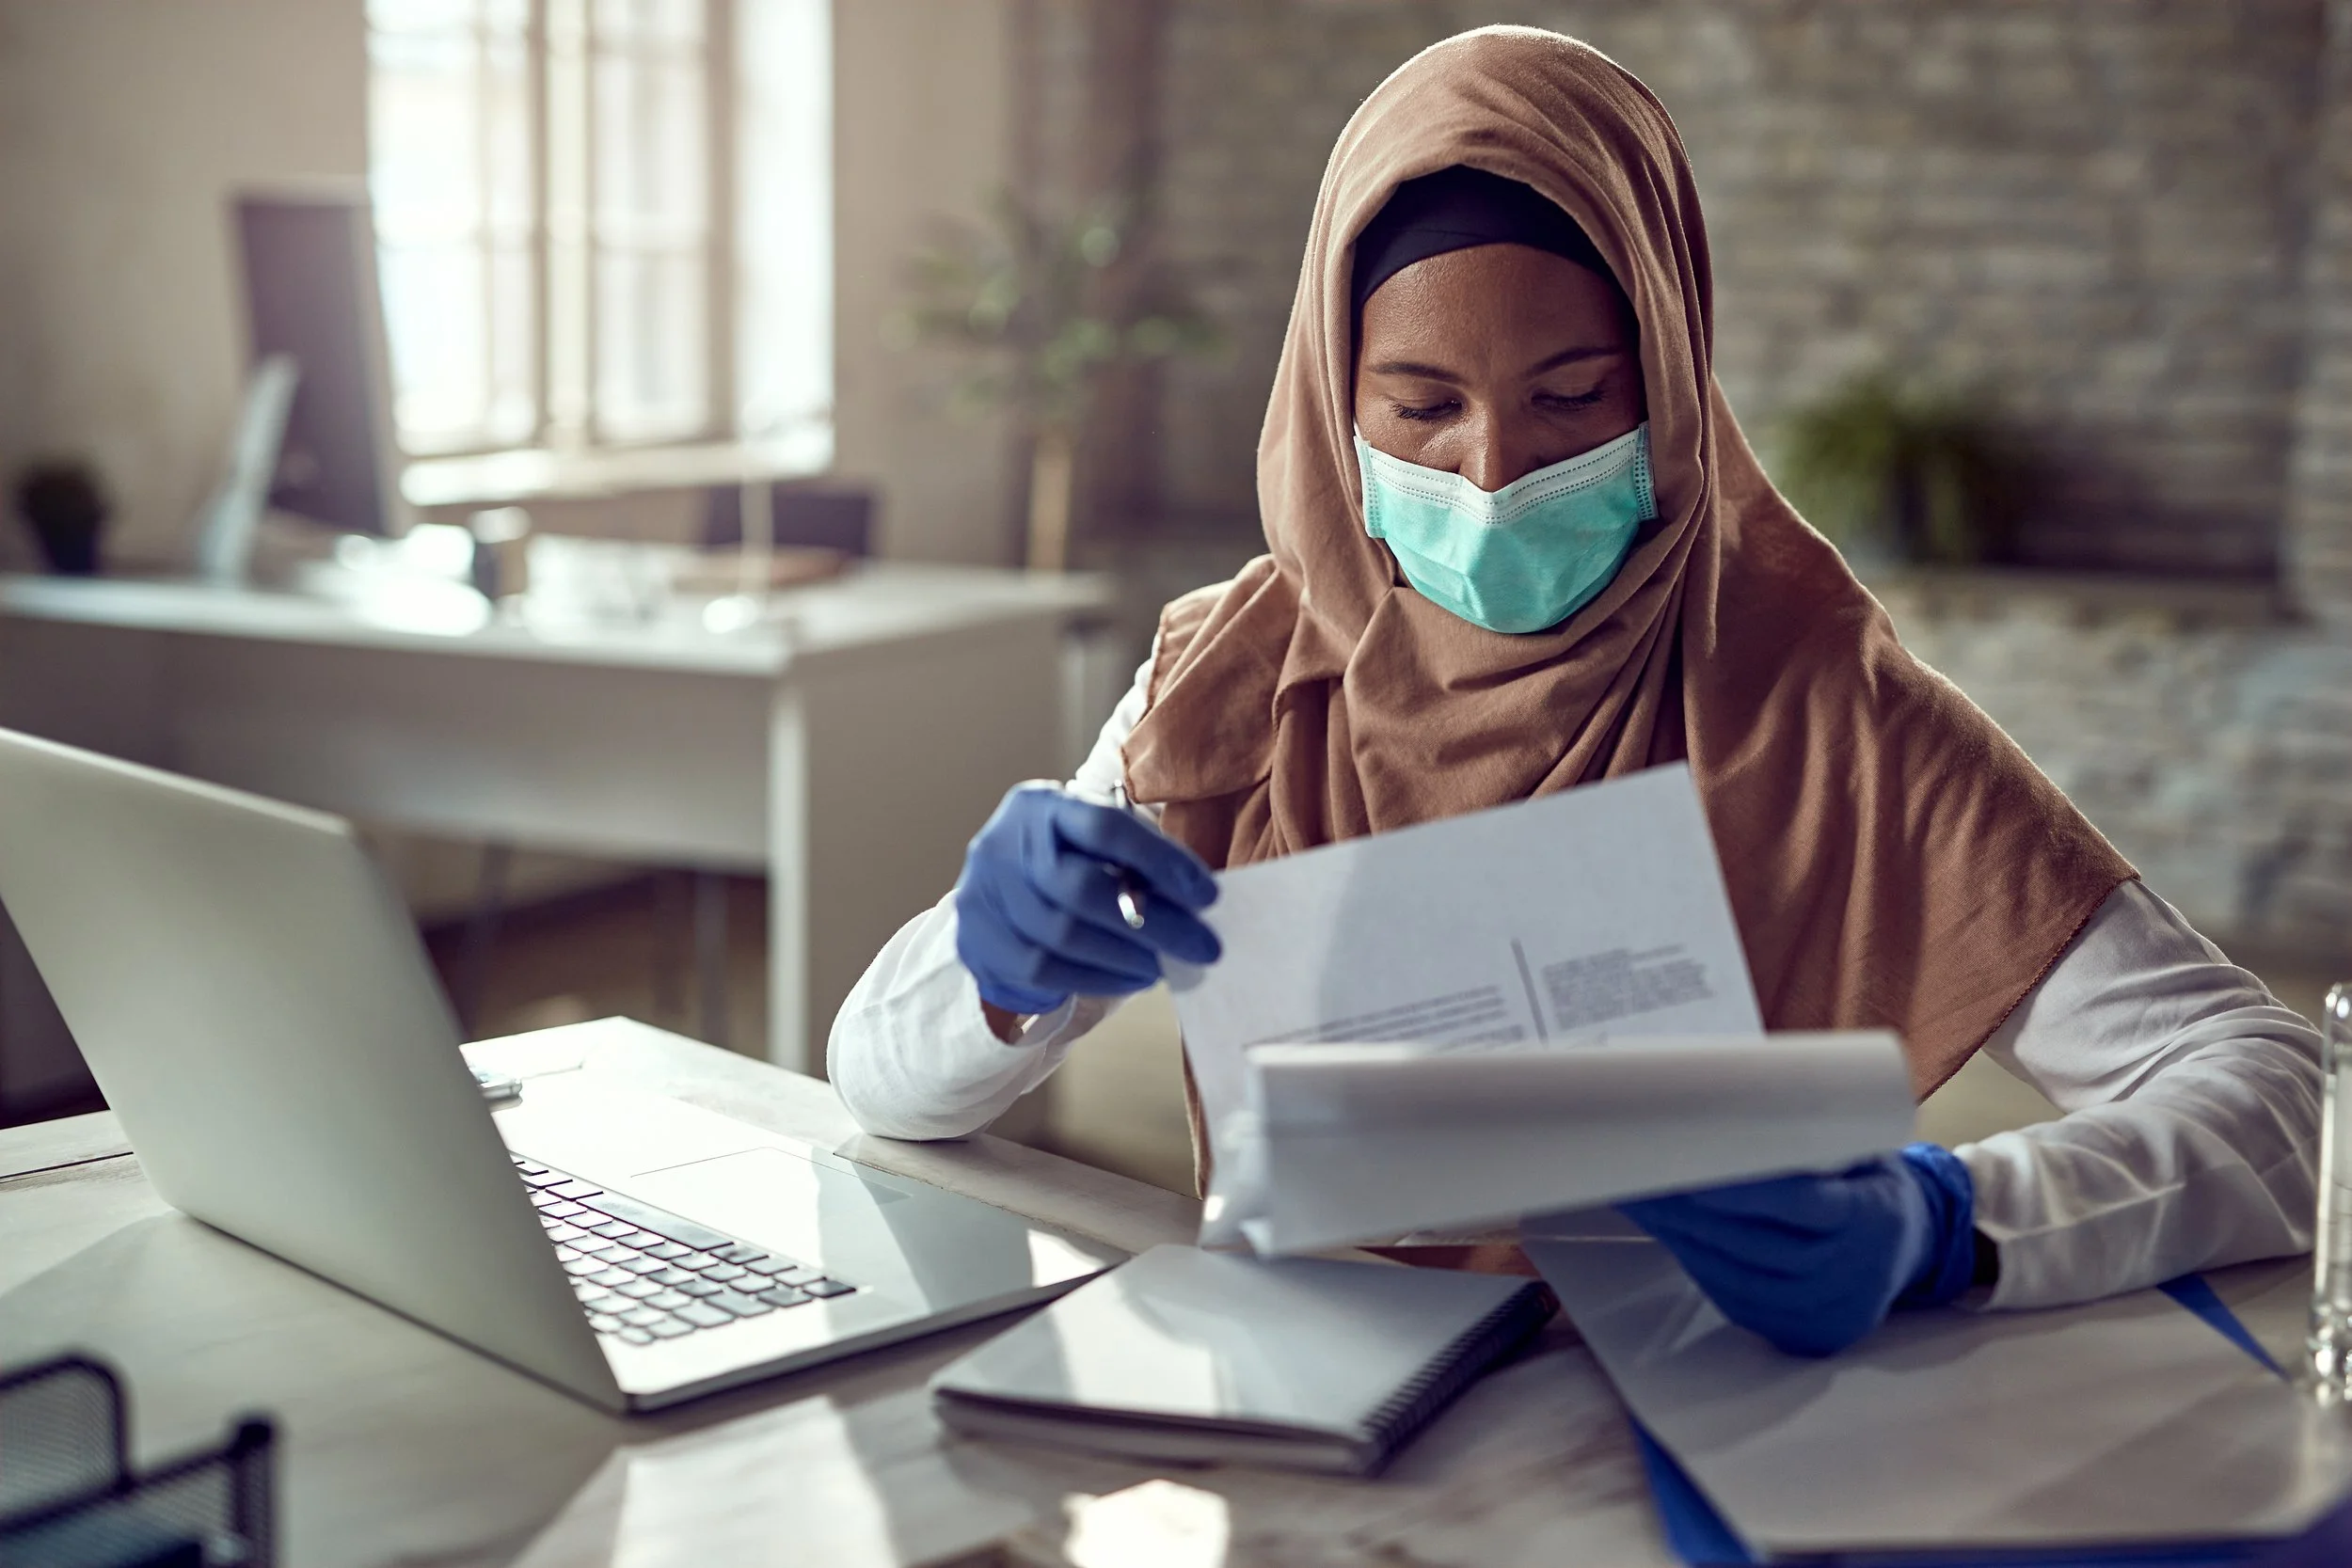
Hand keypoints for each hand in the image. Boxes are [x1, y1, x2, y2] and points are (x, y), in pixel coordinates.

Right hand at [953, 784, 1221, 1017]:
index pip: (1103, 827)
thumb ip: (1134, 862)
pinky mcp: (977, 940)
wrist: (995, 888)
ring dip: (1128, 957)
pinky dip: (1098, 978)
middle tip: (1204, 947)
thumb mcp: (1092, 841)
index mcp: (1040, 805)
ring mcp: (983, 893)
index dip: (1160, 861)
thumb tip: (1195, 907)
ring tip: (1168, 965)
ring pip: (1062, 936)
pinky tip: (1133, 978)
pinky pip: (1044, 970)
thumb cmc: (1065, 859)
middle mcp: (1004, 843)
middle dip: (1154, 923)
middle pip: (1081, 889)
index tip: (1208, 895)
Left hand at [1618, 1144, 1976, 1356]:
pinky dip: (1698, 1265)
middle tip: (1635, 1173)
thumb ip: (1804, 1136)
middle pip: (1755, 1243)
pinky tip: (1670, 1234)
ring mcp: (1828, 1313)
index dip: (1738, 1190)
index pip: (1800, 1203)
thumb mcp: (1859, 1150)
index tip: (1685, 1166)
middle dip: (1688, 1210)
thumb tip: (1712, 1091)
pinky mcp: (1803, 1336)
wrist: (1914, 1247)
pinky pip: (1737, 1300)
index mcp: (1875, 1216)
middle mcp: (1854, 1274)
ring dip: (1681, 1236)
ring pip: (1737, 1275)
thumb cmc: (1870, 1181)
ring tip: (1637, 1198)